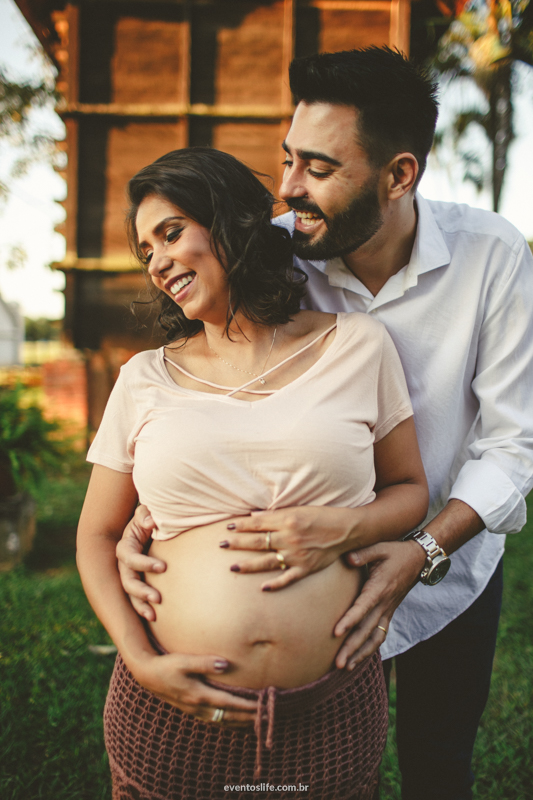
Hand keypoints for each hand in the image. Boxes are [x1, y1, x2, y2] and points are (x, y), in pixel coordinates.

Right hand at [116, 504, 166, 620]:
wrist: (152, 527)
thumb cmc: (150, 519)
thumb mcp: (146, 514)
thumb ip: (146, 515)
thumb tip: (151, 521)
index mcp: (126, 545)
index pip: (129, 557)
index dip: (143, 563)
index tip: (163, 567)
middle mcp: (124, 563)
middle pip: (127, 580)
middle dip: (141, 591)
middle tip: (158, 598)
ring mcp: (130, 574)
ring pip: (130, 594)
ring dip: (140, 605)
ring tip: (154, 615)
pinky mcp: (139, 582)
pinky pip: (137, 599)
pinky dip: (144, 608)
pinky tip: (155, 619)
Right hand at [133, 652, 256, 725]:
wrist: (147, 675)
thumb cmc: (166, 665)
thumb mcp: (183, 661)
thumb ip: (204, 662)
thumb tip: (225, 664)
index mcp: (199, 695)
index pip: (229, 703)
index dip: (247, 706)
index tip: (262, 706)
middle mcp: (199, 706)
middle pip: (229, 716)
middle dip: (249, 717)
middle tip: (267, 717)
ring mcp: (195, 710)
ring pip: (223, 720)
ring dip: (240, 721)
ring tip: (256, 721)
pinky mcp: (192, 708)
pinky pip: (215, 719)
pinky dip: (228, 721)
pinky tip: (234, 720)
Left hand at [220, 506, 354, 590]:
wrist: (346, 529)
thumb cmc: (322, 516)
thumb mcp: (298, 509)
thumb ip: (275, 514)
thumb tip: (253, 516)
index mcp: (287, 520)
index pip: (258, 524)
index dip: (242, 526)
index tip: (228, 527)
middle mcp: (290, 538)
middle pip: (258, 542)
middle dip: (238, 543)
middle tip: (220, 544)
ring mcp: (297, 555)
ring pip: (267, 561)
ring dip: (248, 565)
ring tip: (232, 567)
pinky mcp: (306, 568)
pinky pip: (288, 578)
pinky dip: (275, 584)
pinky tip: (262, 588)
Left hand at [334, 540, 425, 669]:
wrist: (418, 560)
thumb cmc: (396, 552)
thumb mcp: (380, 548)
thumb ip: (363, 553)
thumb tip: (347, 559)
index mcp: (379, 588)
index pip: (363, 607)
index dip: (350, 620)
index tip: (336, 633)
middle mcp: (384, 603)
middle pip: (367, 630)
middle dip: (352, 648)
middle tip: (337, 663)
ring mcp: (388, 610)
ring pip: (374, 637)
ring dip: (360, 654)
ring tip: (345, 667)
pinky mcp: (389, 613)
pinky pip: (380, 635)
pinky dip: (370, 648)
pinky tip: (358, 659)